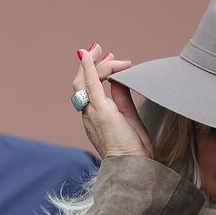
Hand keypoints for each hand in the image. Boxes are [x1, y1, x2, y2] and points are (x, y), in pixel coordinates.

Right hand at [72, 43, 151, 159]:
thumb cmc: (134, 149)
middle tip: (99, 49)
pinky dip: (90, 68)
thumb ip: (121, 98)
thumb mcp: (128, 118)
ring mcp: (92, 113)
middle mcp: (89, 114)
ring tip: (104, 52)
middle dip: (89, 63)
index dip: (95, 72)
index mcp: (95, 117)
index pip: (89, 90)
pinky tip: (90, 55)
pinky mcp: (100, 112)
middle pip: (81, 83)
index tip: (110, 60)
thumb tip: (119, 80)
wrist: (133, 166)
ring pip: (84, 81)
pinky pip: (91, 85)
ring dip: (94, 64)